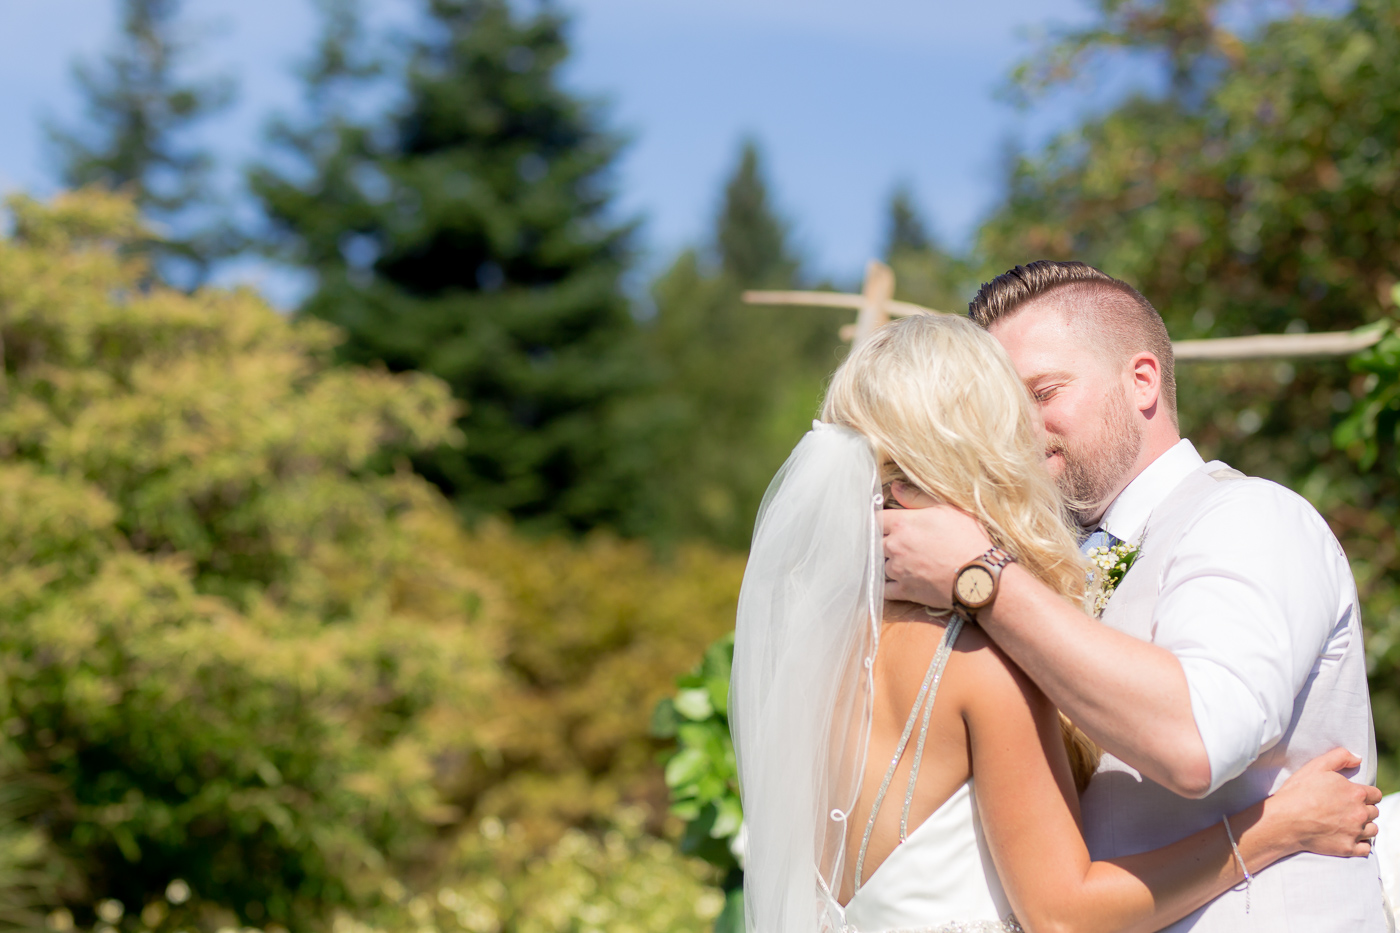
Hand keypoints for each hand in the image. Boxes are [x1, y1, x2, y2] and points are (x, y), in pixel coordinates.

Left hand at [881, 483, 991, 607]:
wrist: (979, 576)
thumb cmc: (967, 539)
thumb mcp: (946, 509)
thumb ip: (916, 498)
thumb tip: (894, 487)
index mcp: (902, 524)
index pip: (876, 518)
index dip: (881, 520)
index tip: (887, 523)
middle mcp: (895, 546)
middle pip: (875, 542)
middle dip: (884, 542)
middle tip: (899, 543)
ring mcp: (898, 570)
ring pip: (880, 565)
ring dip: (887, 563)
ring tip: (904, 562)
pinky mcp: (904, 591)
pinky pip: (884, 590)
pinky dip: (885, 586)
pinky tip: (893, 582)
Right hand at [1262, 747, 1380, 857]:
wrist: (1285, 820)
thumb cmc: (1298, 792)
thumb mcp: (1316, 766)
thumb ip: (1340, 757)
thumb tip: (1358, 758)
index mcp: (1356, 793)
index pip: (1376, 794)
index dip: (1366, 794)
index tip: (1354, 797)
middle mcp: (1360, 813)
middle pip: (1374, 812)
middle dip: (1364, 810)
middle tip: (1347, 809)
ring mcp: (1355, 832)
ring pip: (1373, 830)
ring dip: (1364, 827)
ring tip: (1348, 824)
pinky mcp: (1348, 848)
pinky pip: (1366, 849)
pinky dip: (1360, 844)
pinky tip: (1348, 838)